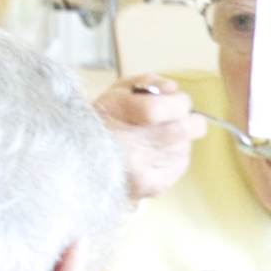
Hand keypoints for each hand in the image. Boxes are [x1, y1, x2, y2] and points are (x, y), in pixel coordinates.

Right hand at [93, 75, 199, 201]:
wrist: (83, 167)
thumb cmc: (101, 124)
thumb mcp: (114, 93)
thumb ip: (146, 83)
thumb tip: (172, 89)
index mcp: (114, 127)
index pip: (158, 109)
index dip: (176, 102)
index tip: (176, 102)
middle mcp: (129, 153)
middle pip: (185, 128)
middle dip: (186, 118)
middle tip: (172, 117)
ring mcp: (143, 174)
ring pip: (185, 145)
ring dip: (177, 139)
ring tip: (153, 139)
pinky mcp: (154, 186)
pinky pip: (181, 162)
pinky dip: (173, 155)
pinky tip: (153, 154)